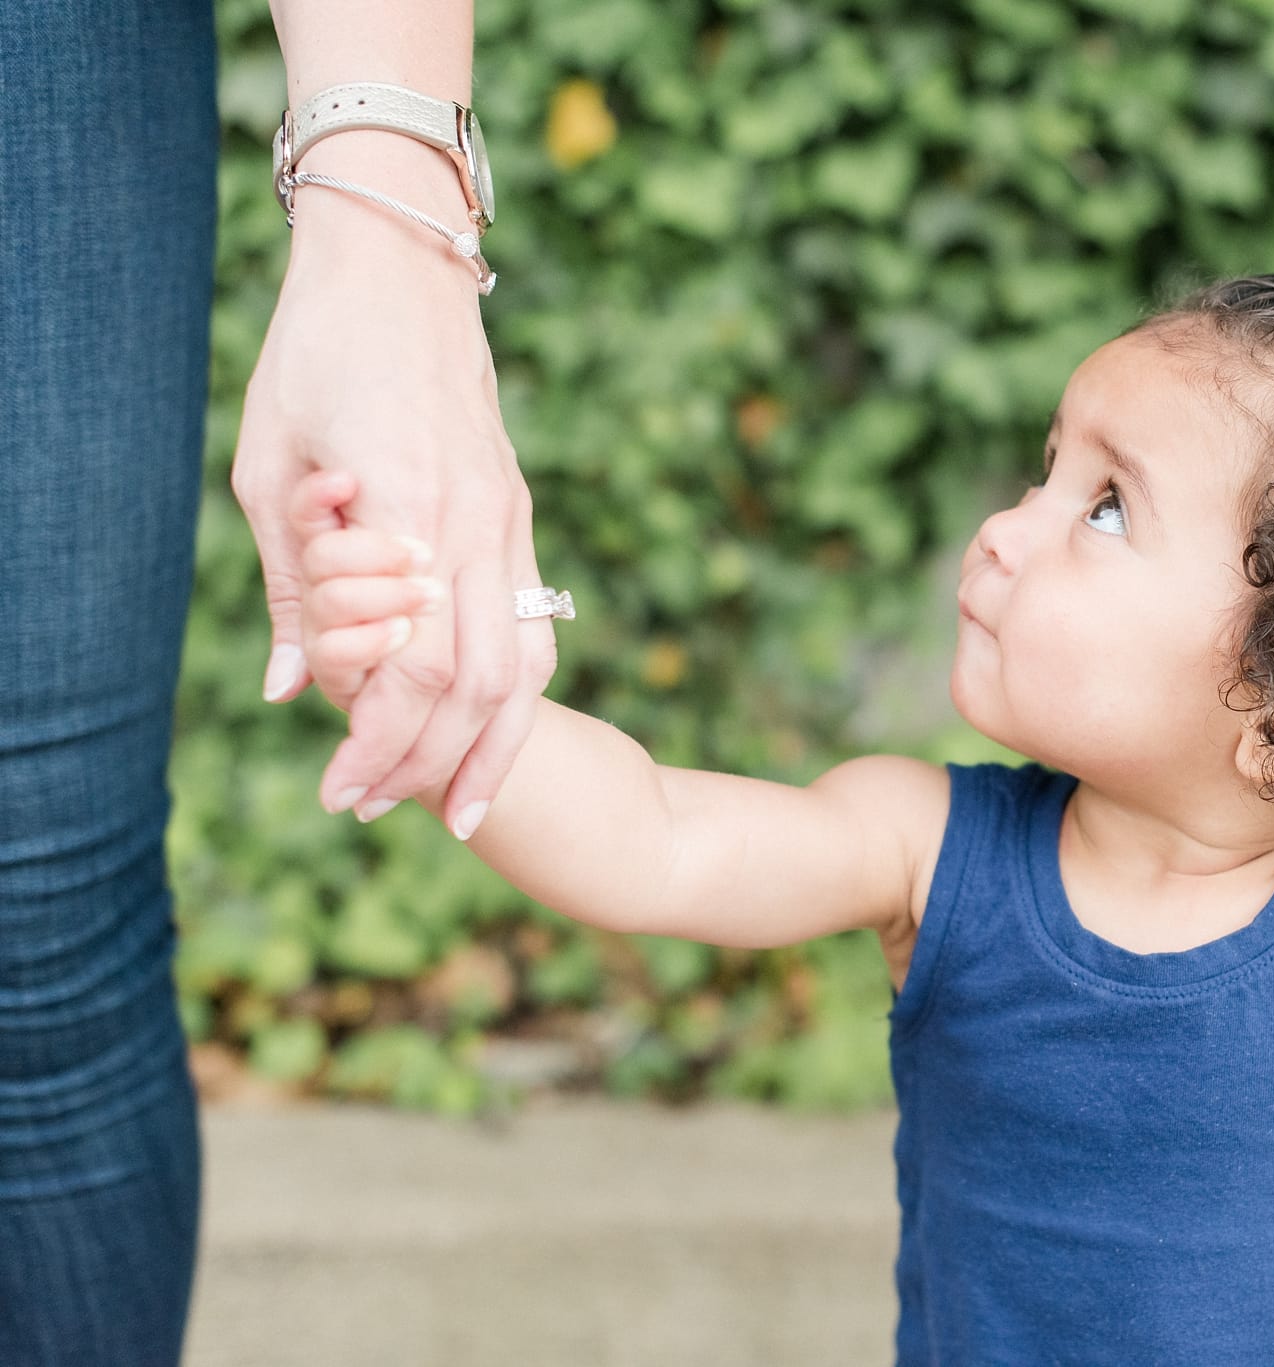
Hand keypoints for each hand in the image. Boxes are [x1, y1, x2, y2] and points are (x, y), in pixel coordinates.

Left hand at [231, 175, 555, 840]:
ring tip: (462, 809)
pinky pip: (534, 624)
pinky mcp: (519, 515)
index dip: (379, 743)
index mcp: (411, 515)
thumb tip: (287, 689)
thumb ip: (289, 588)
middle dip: (430, 766)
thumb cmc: (317, 357)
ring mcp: (512, 521)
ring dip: (493, 747)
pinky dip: (513, 693)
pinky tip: (485, 729)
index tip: (338, 790)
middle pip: (481, 688)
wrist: (401, 271)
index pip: (416, 670)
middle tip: (375, 813)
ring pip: (528, 665)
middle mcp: (479, 527)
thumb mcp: (268, 469)